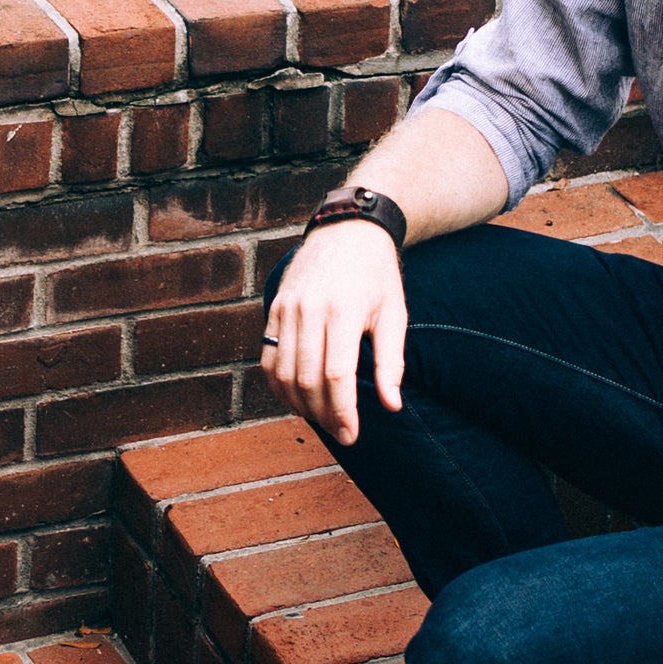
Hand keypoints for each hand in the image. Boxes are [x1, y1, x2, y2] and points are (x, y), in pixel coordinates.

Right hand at [260, 222, 408, 445]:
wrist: (348, 229)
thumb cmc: (377, 275)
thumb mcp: (395, 314)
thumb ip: (391, 362)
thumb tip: (391, 406)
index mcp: (344, 312)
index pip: (337, 376)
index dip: (343, 412)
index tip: (351, 434)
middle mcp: (310, 310)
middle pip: (307, 379)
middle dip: (323, 415)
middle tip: (340, 433)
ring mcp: (287, 308)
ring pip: (282, 373)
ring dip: (299, 404)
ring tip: (320, 418)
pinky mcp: (274, 308)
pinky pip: (267, 357)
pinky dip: (278, 385)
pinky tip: (296, 398)